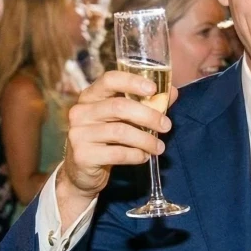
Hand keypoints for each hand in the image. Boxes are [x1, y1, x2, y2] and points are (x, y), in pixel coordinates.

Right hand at [60, 70, 178, 202]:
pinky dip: (136, 155)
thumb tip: (172, 92)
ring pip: (120, 132)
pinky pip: (117, 153)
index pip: (109, 80)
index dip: (132, 81)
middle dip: (148, 116)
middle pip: (119, 106)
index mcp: (90, 96)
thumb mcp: (122, 119)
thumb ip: (145, 104)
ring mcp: (79, 134)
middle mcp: (81, 112)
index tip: (153, 89)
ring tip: (159, 147)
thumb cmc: (106, 139)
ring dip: (146, 139)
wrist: (81, 171)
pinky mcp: (83, 156)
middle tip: (166, 126)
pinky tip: (143, 156)